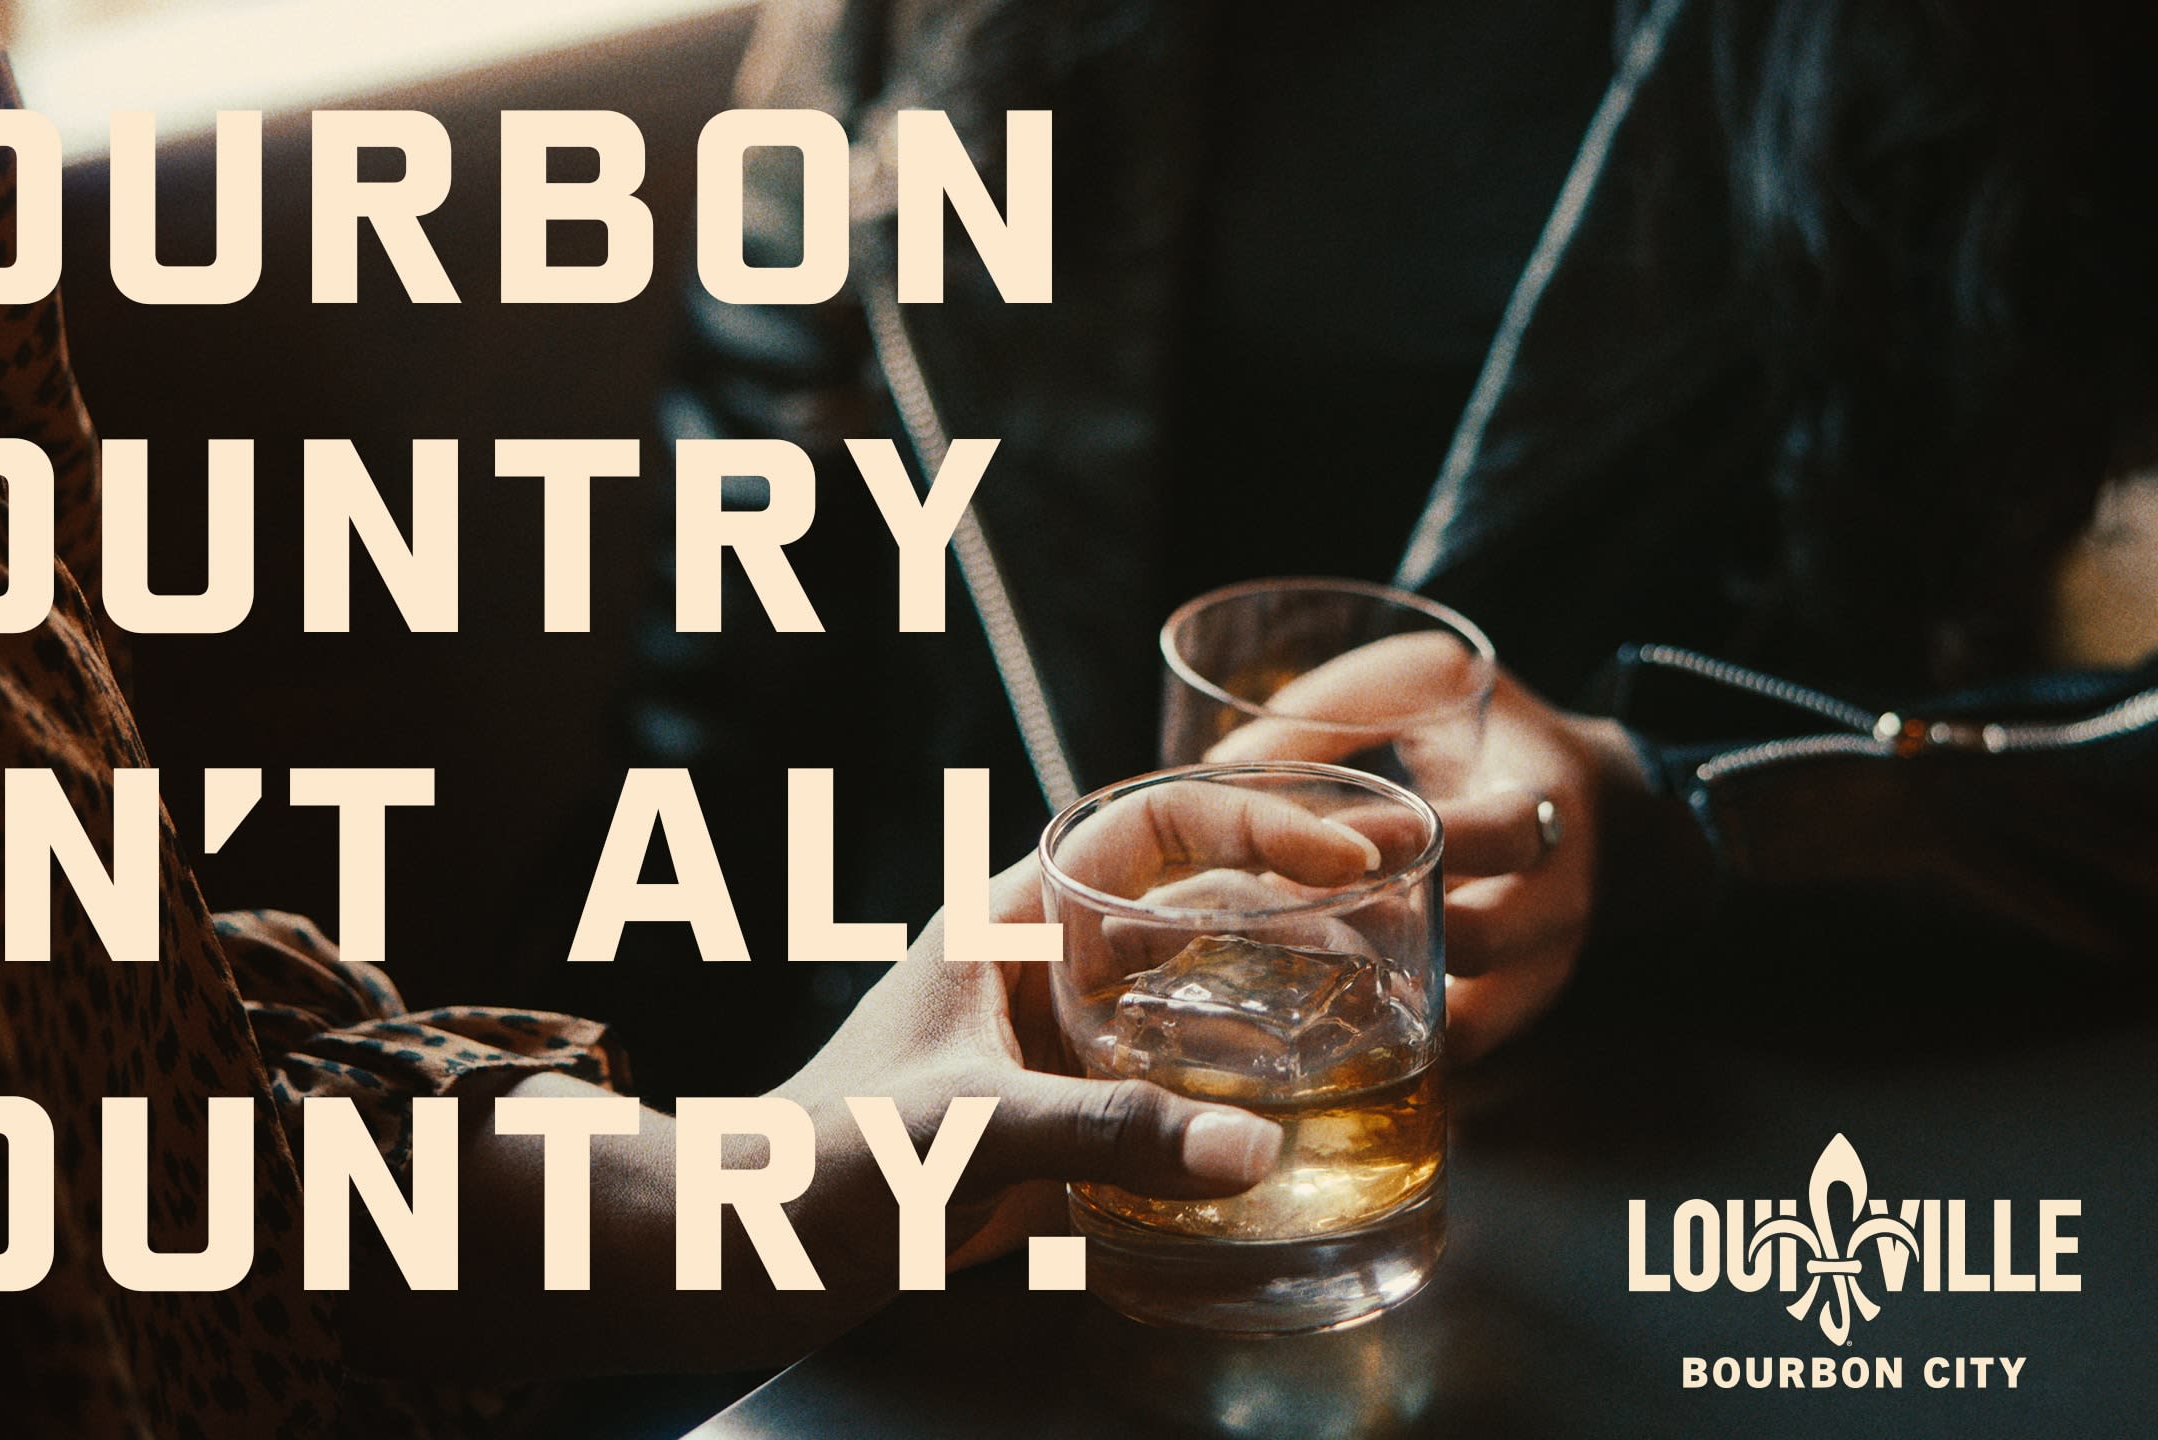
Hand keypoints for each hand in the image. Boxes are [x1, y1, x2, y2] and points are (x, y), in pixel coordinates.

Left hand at [768, 777, 1384, 1298]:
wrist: (743, 1254)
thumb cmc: (819, 1163)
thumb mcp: (963, 1128)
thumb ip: (1103, 1133)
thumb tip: (1256, 1149)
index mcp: (1011, 923)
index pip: (1153, 826)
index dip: (1258, 822)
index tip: (1349, 851)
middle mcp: (1043, 971)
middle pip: (1195, 899)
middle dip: (1302, 888)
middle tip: (1415, 881)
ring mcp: (1055, 1049)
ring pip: (1194, 991)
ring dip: (1285, 987)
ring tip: (1395, 994)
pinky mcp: (1058, 1127)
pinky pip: (1171, 1084)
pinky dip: (1241, 1087)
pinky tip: (1306, 1115)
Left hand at [1205, 632, 1644, 1061]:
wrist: (1597, 808)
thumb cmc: (1492, 730)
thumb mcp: (1428, 679)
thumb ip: (1335, 707)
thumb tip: (1222, 768)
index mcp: (1542, 808)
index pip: (1487, 836)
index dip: (1397, 840)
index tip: (1315, 836)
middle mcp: (1556, 901)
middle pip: (1476, 943)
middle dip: (1378, 932)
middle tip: (1278, 915)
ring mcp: (1541, 970)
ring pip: (1465, 1021)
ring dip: (1377, 1008)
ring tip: (1284, 976)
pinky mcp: (1516, 1017)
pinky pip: (1455, 1056)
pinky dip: (1392, 1048)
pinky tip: (1316, 1023)